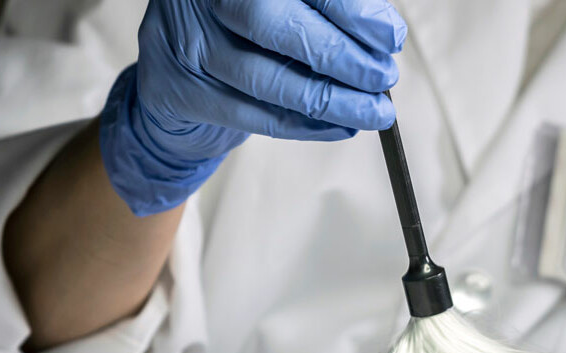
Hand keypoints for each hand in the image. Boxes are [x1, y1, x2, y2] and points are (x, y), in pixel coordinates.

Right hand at [101, 0, 405, 214]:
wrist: (175, 65)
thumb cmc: (244, 29)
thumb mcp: (283, 4)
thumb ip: (326, 11)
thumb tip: (382, 36)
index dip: (349, 10)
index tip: (389, 36)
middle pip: (272, 24)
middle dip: (339, 57)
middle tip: (382, 78)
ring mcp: (188, 42)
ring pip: (265, 79)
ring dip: (330, 101)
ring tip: (372, 112)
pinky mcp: (182, 90)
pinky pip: (252, 117)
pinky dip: (305, 127)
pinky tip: (340, 127)